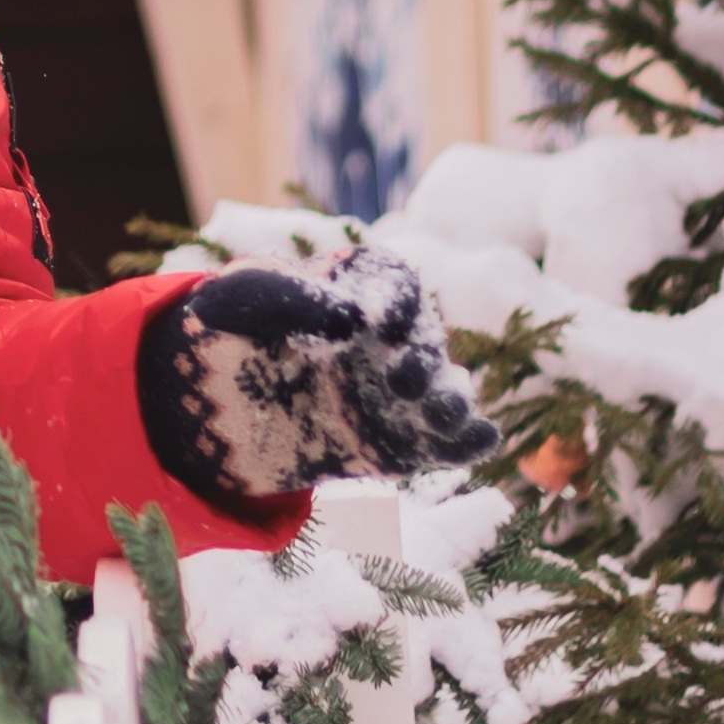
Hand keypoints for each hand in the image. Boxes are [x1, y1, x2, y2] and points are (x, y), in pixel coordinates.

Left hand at [137, 243, 497, 511]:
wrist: (243, 387)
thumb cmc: (252, 321)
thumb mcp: (249, 296)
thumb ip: (283, 297)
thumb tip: (345, 317)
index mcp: (366, 287)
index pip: (396, 283)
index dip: (395, 301)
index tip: (377, 324)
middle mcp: (399, 336)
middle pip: (426, 340)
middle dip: (421, 359)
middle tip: (399, 377)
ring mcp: (411, 388)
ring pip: (447, 391)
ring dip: (451, 403)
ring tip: (439, 416)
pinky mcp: (412, 437)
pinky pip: (452, 439)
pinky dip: (471, 439)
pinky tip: (480, 440)